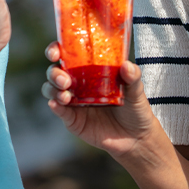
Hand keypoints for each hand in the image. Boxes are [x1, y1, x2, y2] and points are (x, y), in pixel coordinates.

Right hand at [42, 42, 155, 158]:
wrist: (136, 138)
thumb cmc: (135, 108)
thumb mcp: (136, 90)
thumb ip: (133, 77)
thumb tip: (127, 66)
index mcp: (90, 70)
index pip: (68, 55)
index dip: (57, 50)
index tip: (56, 52)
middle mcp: (78, 83)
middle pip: (55, 72)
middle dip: (54, 73)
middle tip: (65, 79)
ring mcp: (74, 101)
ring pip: (52, 90)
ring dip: (53, 89)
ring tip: (66, 94)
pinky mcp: (73, 119)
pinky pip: (60, 111)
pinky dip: (55, 106)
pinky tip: (56, 103)